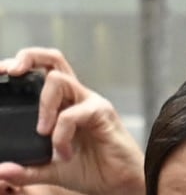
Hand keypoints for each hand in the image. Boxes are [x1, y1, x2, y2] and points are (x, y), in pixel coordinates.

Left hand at [0, 48, 144, 194]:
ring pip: (59, 80)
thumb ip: (26, 170)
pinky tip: (64, 153)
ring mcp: (90, 102)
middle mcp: (77, 96)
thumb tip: (1, 171)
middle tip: (12, 72)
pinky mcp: (101, 112)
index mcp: (65, 104)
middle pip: (54, 60)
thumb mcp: (50, 171)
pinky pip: (71, 114)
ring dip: (43, 106)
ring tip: (42, 132)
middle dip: (30, 58)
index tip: (1, 72)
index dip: (24, 64)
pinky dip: (60, 135)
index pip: (44, 71)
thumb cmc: (92, 169)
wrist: (119, 181)